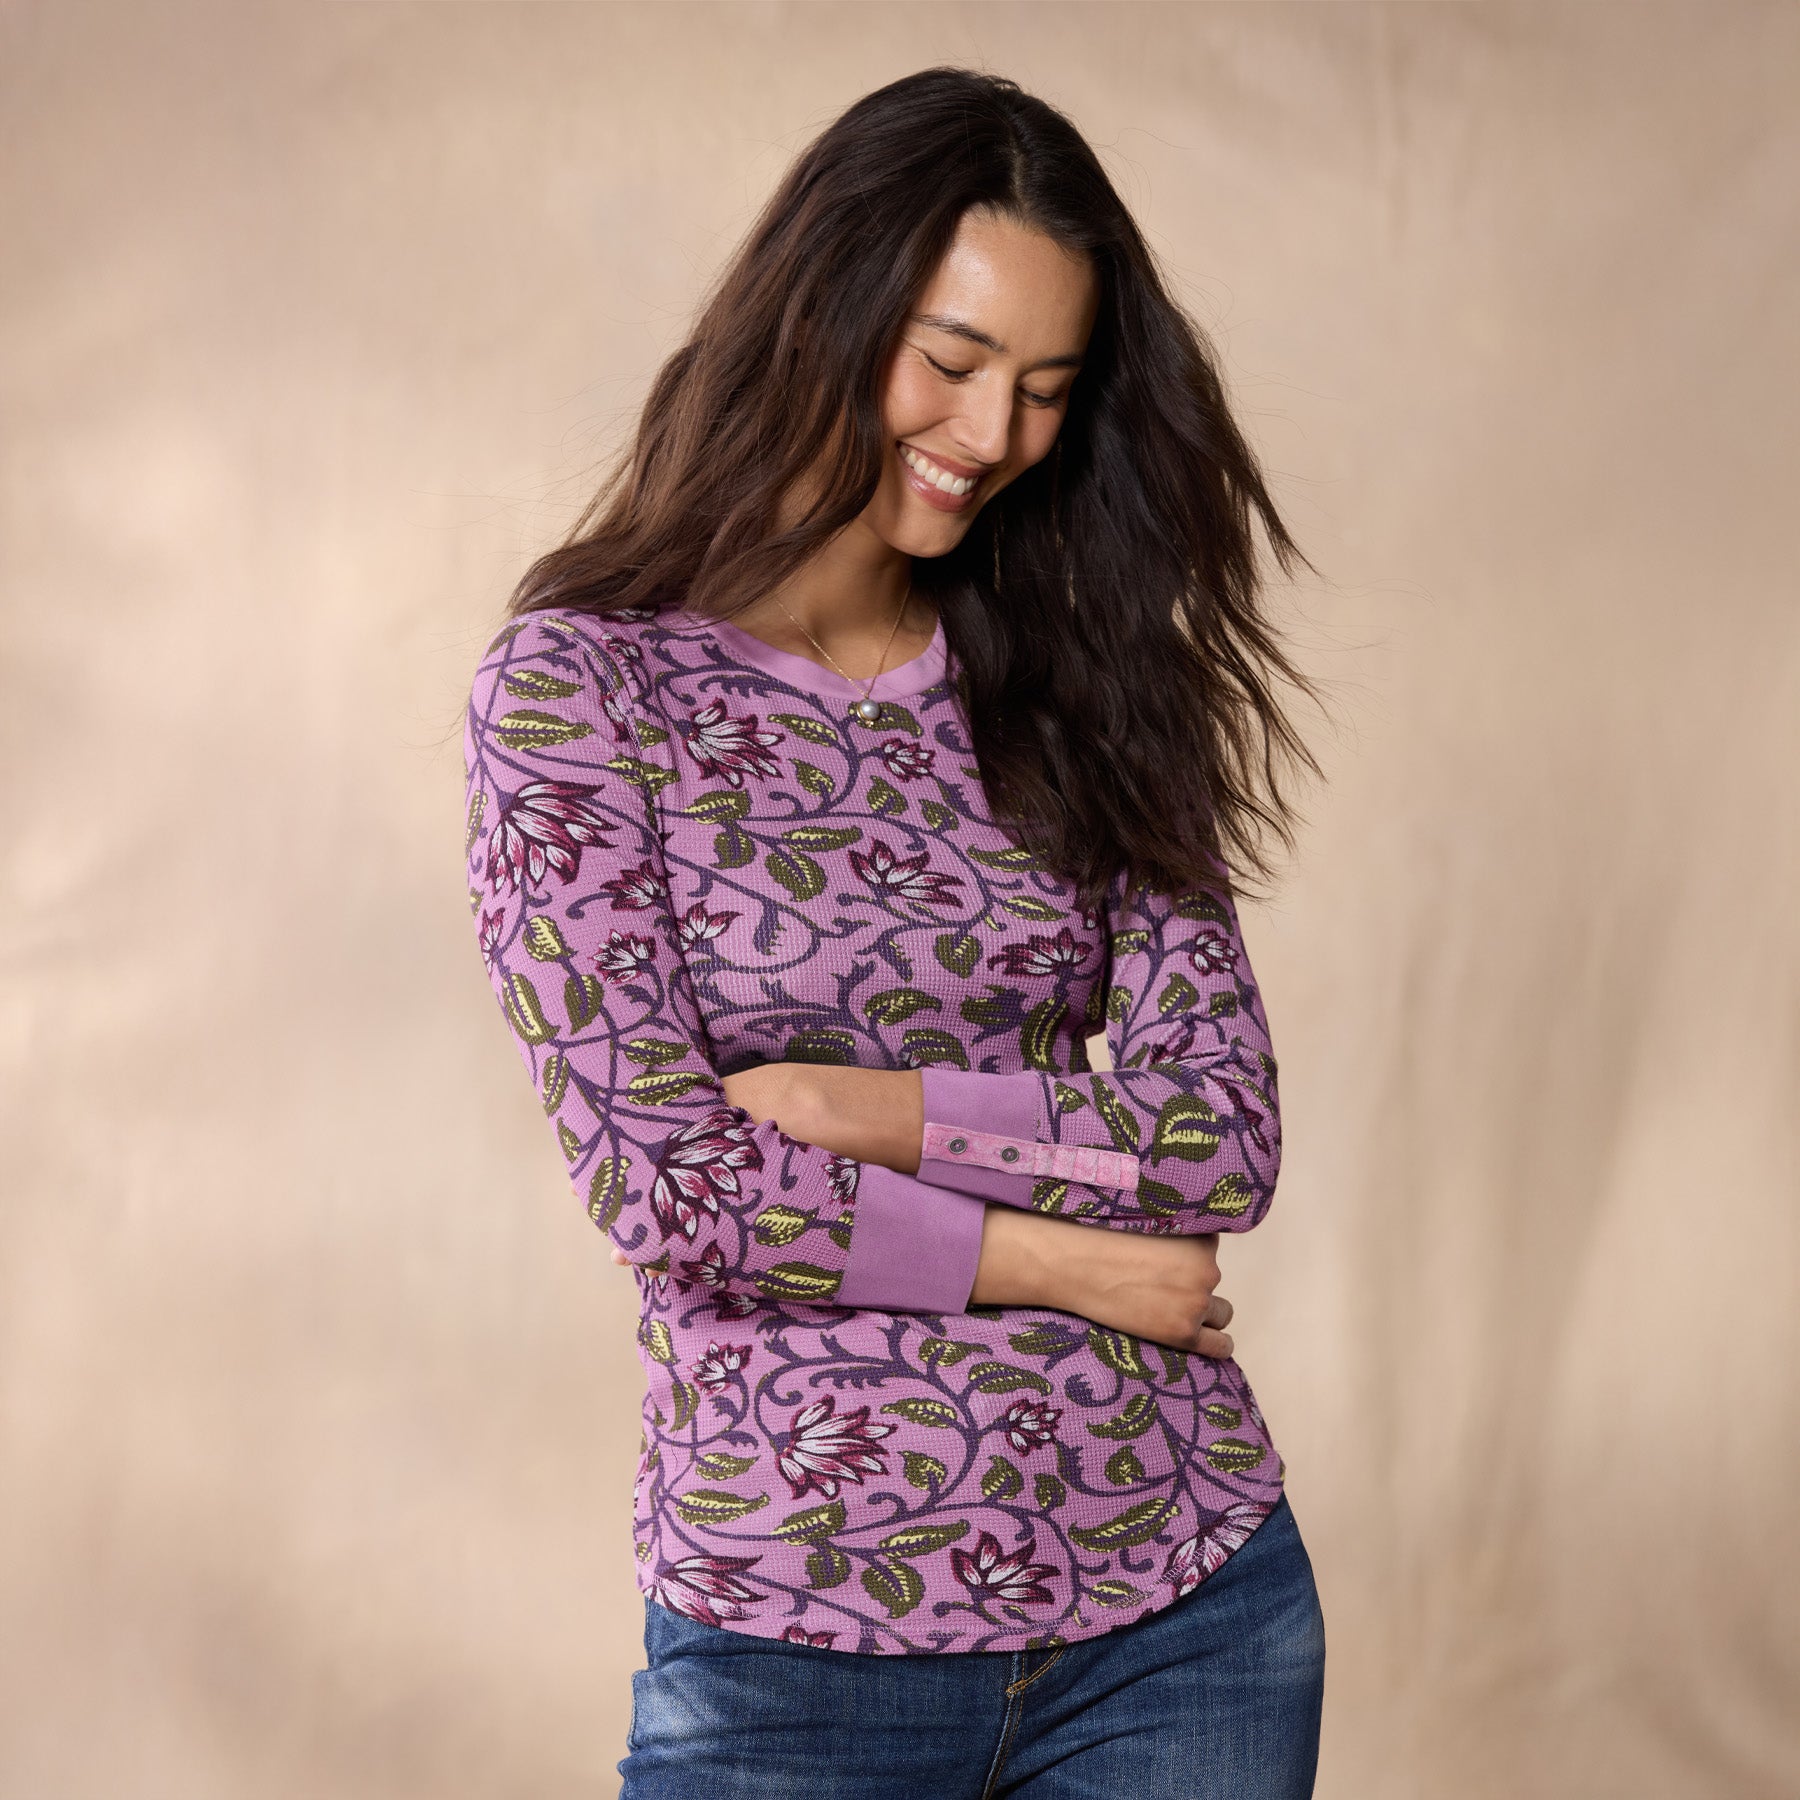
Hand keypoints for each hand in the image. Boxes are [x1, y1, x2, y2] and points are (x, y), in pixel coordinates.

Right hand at [972, 1208, 1235, 1357]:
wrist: (1077, 1267)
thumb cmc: (1103, 1238)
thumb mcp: (1148, 1220)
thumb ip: (1174, 1231)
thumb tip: (1184, 1237)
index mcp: (1202, 1239)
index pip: (1210, 1250)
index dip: (1187, 1256)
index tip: (1165, 1260)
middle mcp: (1208, 1270)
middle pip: (1213, 1281)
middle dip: (1193, 1283)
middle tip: (1158, 1285)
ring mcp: (1197, 1304)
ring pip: (1221, 1313)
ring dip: (1203, 1312)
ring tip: (1172, 1310)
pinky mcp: (1184, 1334)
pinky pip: (1219, 1345)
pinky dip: (1216, 1344)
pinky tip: (1204, 1340)